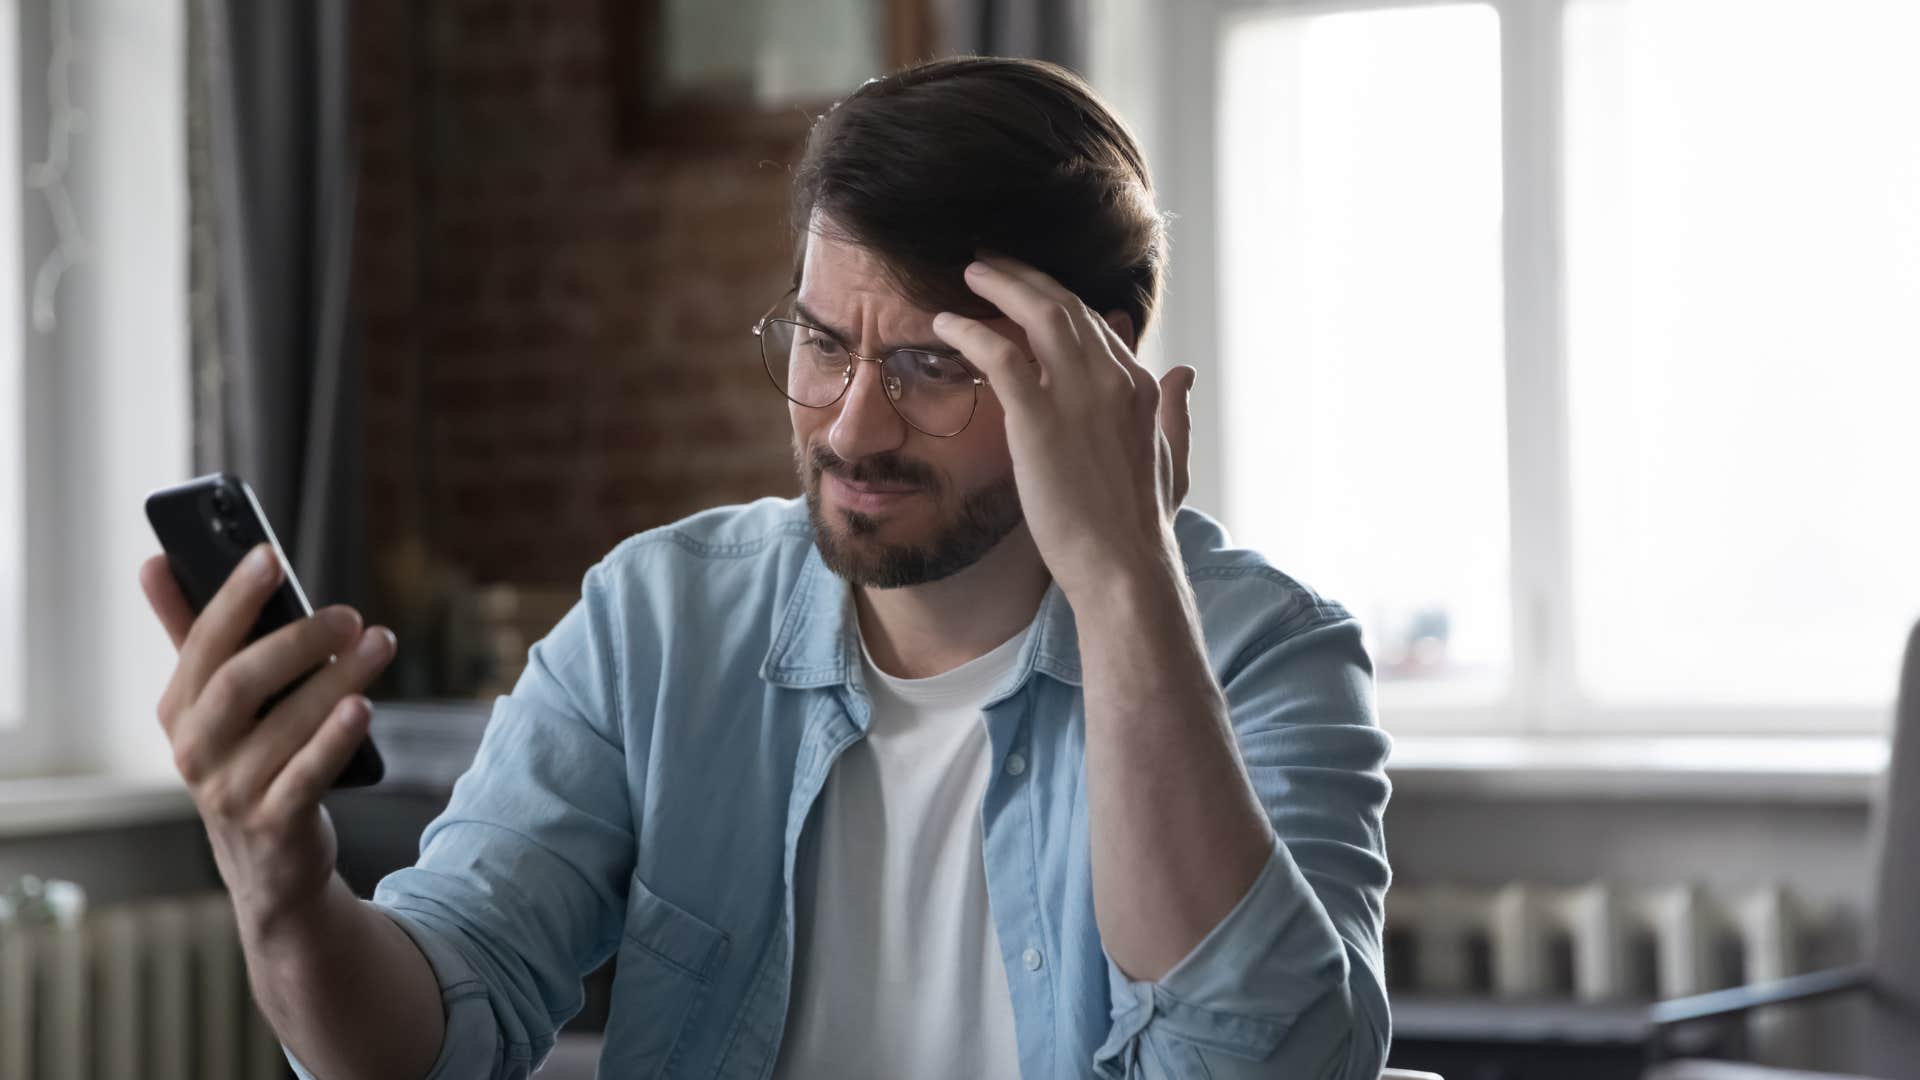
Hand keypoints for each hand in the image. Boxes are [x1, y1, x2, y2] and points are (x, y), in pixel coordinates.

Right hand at [140, 545, 395, 938]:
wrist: (269, 864)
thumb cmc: (247, 760)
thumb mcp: (214, 706)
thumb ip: (192, 635)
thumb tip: (155, 562)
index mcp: (178, 711)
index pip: (202, 645)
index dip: (233, 598)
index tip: (269, 555)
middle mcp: (195, 751)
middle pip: (240, 683)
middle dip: (296, 640)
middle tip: (349, 614)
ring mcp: (231, 792)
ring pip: (284, 726)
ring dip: (336, 680)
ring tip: (379, 644)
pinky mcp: (274, 824)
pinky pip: (306, 776)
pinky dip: (335, 739)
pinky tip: (364, 706)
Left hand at [931, 256, 1194, 600]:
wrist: (1125, 566)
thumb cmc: (1141, 527)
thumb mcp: (1172, 460)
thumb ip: (1175, 412)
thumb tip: (1183, 372)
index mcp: (1141, 387)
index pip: (1096, 324)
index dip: (1058, 300)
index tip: (1029, 290)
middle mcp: (1114, 378)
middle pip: (1066, 305)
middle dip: (1026, 277)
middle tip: (992, 262)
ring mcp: (1078, 394)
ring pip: (1038, 312)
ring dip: (1000, 285)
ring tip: (971, 273)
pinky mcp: (1040, 418)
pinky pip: (999, 354)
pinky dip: (969, 331)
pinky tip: (945, 324)